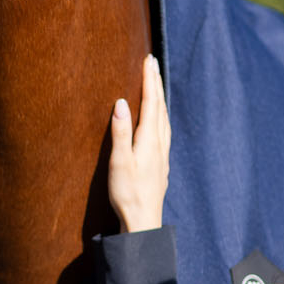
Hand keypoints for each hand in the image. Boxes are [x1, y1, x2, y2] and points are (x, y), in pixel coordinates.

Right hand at [108, 53, 170, 232]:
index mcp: (149, 141)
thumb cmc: (127, 194)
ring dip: (160, 98)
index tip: (148, 61)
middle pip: (160, 107)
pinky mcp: (161, 164)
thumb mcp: (119, 162)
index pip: (151, 103)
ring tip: (156, 85)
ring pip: (164, 119)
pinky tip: (159, 120)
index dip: (149, 81)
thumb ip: (120, 132)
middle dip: (156, 84)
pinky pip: (164, 131)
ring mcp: (162, 155)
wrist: (143, 222)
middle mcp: (159, 145)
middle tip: (152, 64)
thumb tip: (120, 103)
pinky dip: (161, 116)